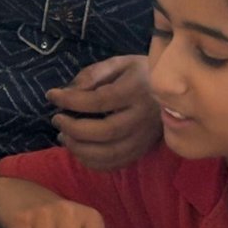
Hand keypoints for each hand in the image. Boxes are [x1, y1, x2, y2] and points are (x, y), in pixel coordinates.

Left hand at [47, 55, 161, 170]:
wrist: (175, 91)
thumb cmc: (140, 74)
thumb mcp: (118, 63)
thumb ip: (93, 74)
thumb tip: (68, 91)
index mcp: (136, 91)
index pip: (100, 100)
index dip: (71, 100)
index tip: (52, 96)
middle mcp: (143, 118)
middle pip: (105, 132)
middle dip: (74, 129)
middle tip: (57, 120)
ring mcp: (144, 138)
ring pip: (110, 153)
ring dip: (80, 149)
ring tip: (63, 136)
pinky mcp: (142, 150)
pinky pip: (116, 164)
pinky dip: (92, 163)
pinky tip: (78, 151)